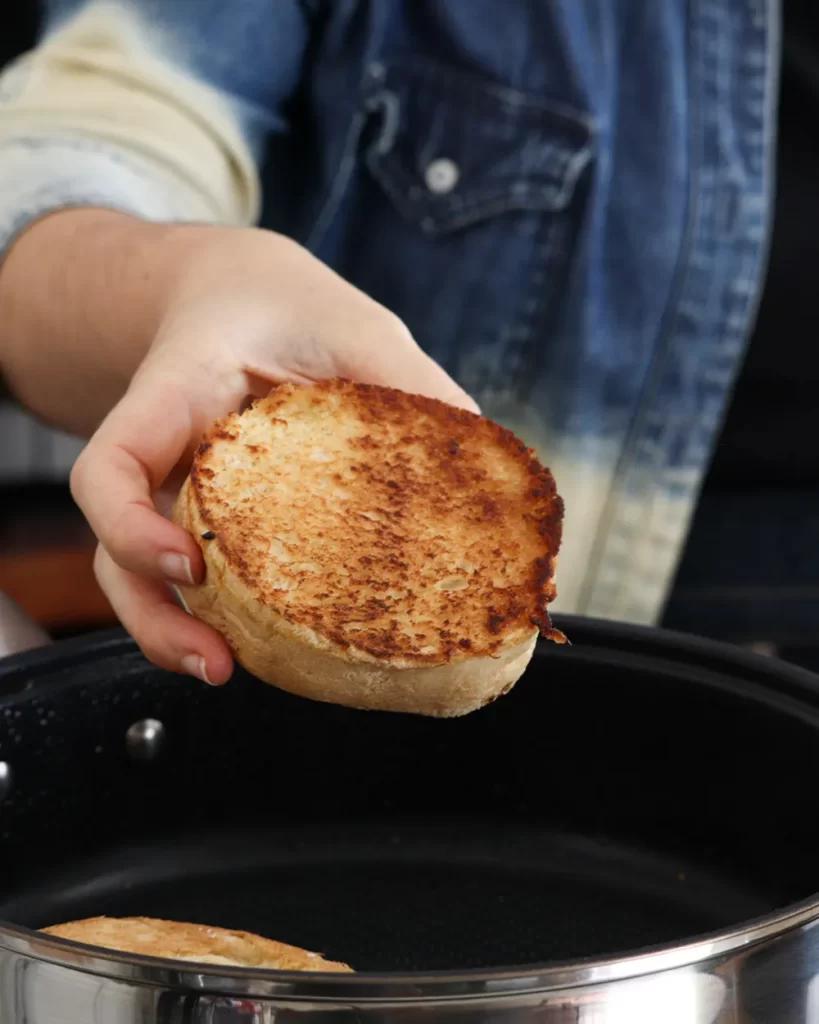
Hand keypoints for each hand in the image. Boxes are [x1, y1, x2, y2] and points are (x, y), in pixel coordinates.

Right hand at [68, 225, 476, 683]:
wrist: (238, 296)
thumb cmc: (290, 308)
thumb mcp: (355, 327)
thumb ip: (413, 383)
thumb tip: (486, 463)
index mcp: (175, 393)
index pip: (110, 465)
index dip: (130, 526)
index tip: (191, 565)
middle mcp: (160, 453)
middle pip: (114, 549)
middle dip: (153, 617)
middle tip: (216, 664)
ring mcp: (175, 489)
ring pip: (139, 574)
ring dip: (172, 632)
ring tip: (226, 673)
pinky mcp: (203, 514)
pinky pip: (194, 569)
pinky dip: (215, 610)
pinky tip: (263, 642)